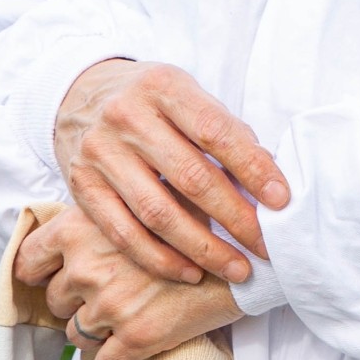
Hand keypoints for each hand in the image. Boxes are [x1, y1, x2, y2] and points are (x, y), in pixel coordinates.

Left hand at [16, 204, 241, 359]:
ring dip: (99, 330)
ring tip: (130, 315)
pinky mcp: (136, 337)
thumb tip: (81, 229)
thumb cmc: (200, 214)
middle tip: (109, 293)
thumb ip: (107, 210)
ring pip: (77, 334)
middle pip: (55, 299)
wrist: (248, 247)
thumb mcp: (144, 195)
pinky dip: (119, 357)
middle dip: (77, 301)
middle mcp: (87, 265)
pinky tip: (140, 340)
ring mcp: (110, 304)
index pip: (28, 258)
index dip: (38, 272)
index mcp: (81, 225)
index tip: (51, 278)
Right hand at [53, 59, 288, 286]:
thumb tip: (268, 176)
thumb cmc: (149, 100)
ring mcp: (100, 153)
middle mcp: (127, 116)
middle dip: (235, 217)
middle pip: (190, 177)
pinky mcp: (81, 187)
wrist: (78, 96)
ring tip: (237, 268)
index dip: (252, 167)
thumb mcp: (185, 94)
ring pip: (157, 213)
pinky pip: (124, 233)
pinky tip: (191, 273)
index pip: (215, 131)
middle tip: (266, 245)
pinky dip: (160, 259)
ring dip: (203, 248)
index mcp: (163, 86)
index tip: (281, 200)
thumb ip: (223, 129)